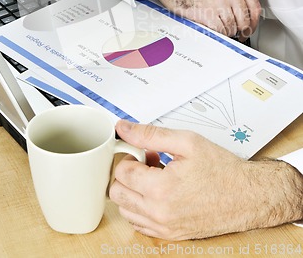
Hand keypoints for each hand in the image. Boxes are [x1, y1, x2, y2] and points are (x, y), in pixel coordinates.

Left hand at [109, 121, 302, 239]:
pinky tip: (158, 193)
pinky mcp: (169, 235)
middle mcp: (158, 214)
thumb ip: (150, 134)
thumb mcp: (186, 142)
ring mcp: (163, 228)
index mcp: (160, 190)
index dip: (131, 156)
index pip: (121, 172)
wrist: (247, 196)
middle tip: (147, 163)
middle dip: (128, 174)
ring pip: (125, 209)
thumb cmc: (221, 170)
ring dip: (133, 191)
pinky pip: (139, 223)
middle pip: (117, 192)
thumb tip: (124, 128)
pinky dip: (141, 207)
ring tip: (155, 177)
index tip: (144, 152)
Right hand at [135, 0, 260, 41]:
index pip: (255, 6)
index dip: (253, 22)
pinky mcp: (207, 12)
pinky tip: (212, 29)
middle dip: (240, 30)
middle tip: (235, 34)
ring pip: (231, 27)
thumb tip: (240, 11)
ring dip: (226, 32)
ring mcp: (219, 1)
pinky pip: (219, 30)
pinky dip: (216, 34)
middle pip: (244, 20)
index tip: (250, 28)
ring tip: (219, 30)